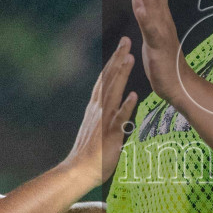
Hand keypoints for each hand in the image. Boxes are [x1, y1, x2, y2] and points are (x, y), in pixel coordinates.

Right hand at [63, 36, 137, 187]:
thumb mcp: (99, 127)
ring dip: (121, 75)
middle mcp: (98, 109)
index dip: (113, 62)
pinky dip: (126, 106)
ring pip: (113, 93)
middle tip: (126, 40)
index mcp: (96, 107)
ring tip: (130, 58)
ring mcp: (103, 120)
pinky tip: (134, 95)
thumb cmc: (90, 153)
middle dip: (117, 59)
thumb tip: (118, 104)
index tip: (121, 47)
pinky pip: (119, 118)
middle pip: (109, 79)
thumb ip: (107, 114)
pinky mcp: (109, 134)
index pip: (105, 79)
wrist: (78, 171)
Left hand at [125, 0, 190, 101]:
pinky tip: (139, 1)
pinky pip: (152, 27)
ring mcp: (162, 31)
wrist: (180, 87)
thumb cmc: (164, 62)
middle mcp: (163, 19)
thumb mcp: (150, 35)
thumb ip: (144, 15)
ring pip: (154, 2)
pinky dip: (146, 13)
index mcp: (160, 16)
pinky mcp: (159, 46)